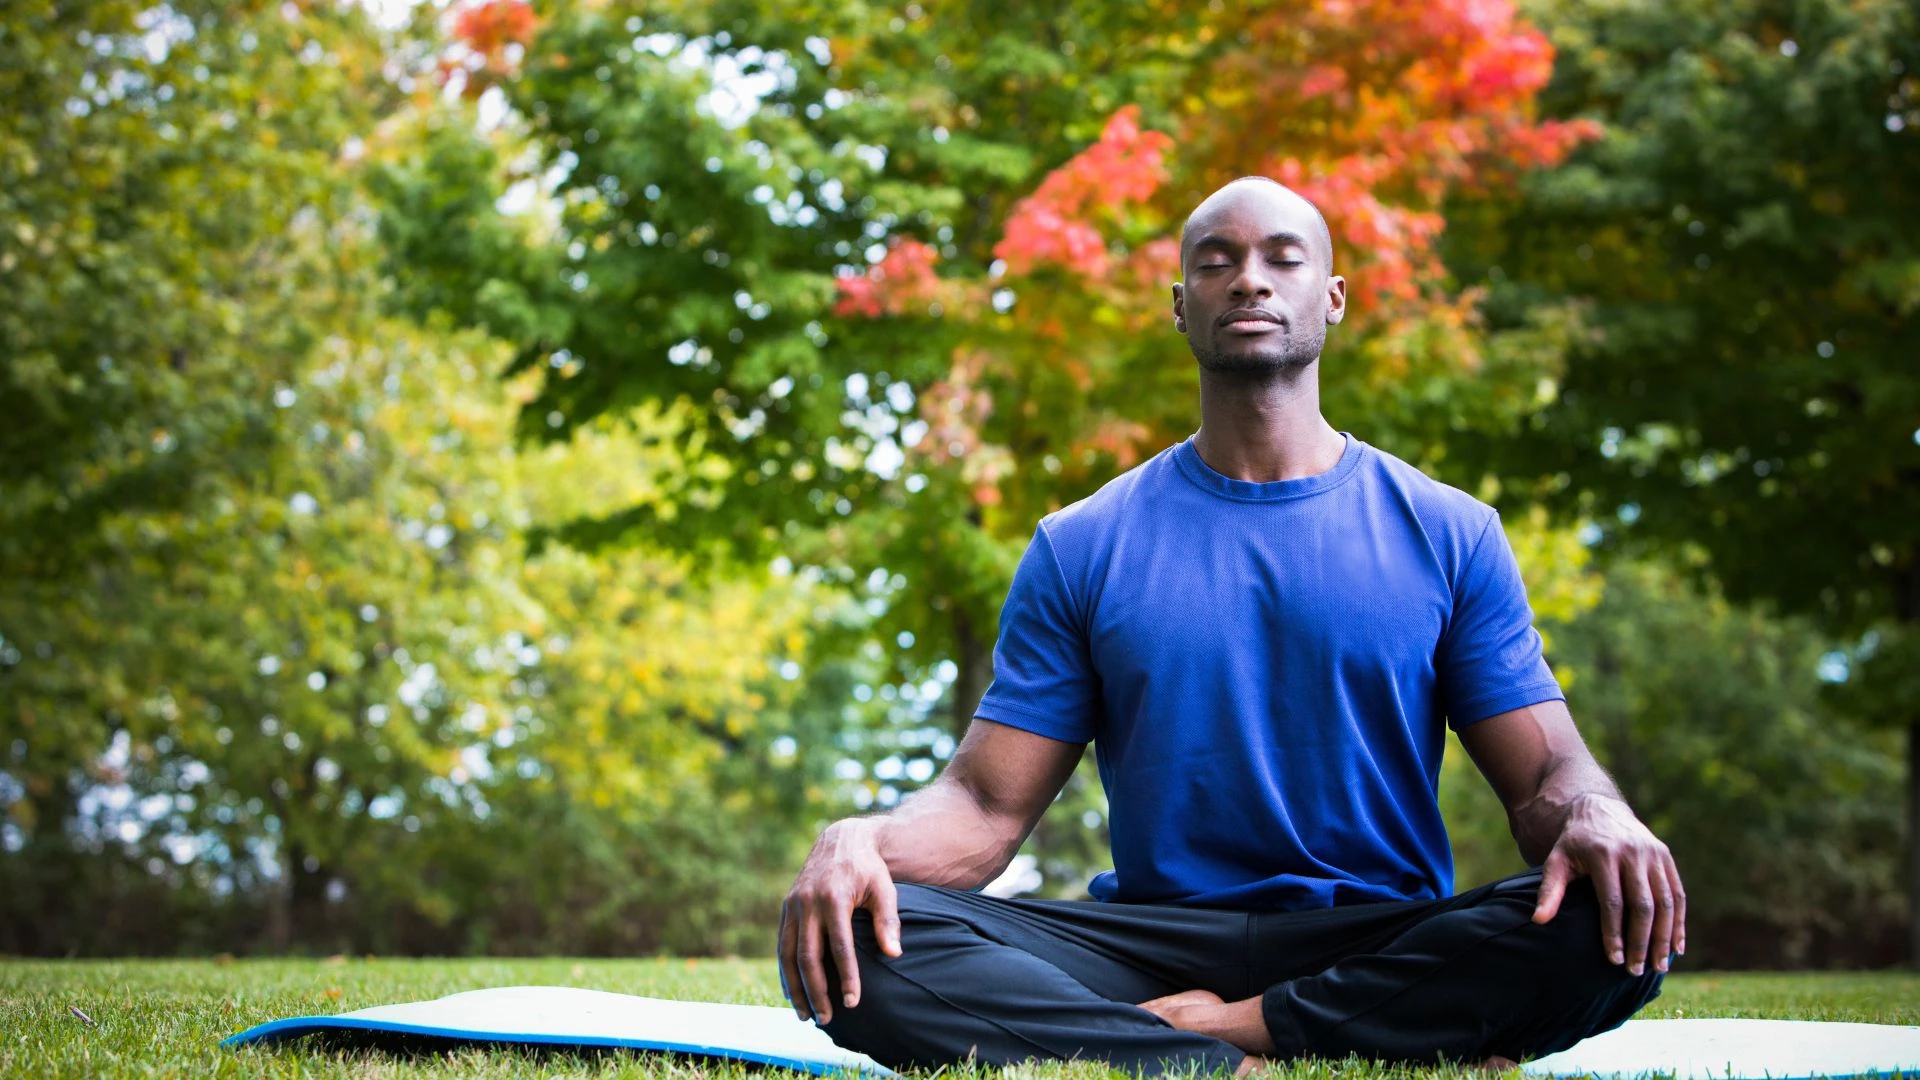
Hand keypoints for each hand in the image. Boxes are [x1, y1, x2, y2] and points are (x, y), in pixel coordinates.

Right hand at [777, 819, 902, 1023]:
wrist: (841, 840)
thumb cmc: (868, 868)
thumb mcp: (884, 888)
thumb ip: (888, 920)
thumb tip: (894, 954)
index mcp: (833, 898)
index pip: (839, 947)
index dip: (846, 977)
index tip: (852, 1002)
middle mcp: (808, 903)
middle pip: (808, 956)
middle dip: (816, 991)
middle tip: (827, 1019)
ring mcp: (793, 905)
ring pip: (787, 955)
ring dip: (795, 988)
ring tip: (805, 1015)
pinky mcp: (786, 907)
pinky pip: (781, 945)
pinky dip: (785, 972)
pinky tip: (792, 993)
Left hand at [1531, 793, 1685, 975]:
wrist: (1598, 810)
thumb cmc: (1574, 844)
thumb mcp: (1556, 861)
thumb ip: (1549, 891)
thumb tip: (1538, 921)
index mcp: (1603, 854)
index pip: (1611, 902)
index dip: (1614, 933)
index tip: (1614, 961)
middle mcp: (1633, 853)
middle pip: (1642, 905)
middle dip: (1641, 942)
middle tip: (1636, 972)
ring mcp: (1653, 854)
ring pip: (1665, 902)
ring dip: (1664, 937)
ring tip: (1659, 966)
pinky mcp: (1666, 857)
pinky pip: (1677, 894)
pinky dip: (1678, 922)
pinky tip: (1677, 947)